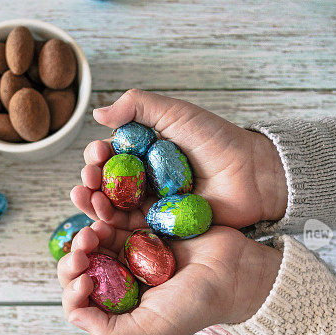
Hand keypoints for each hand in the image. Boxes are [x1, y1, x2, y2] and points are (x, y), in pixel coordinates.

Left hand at [57, 221, 281, 334]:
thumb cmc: (196, 305)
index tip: (85, 280)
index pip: (82, 298)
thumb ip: (110, 331)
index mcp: (122, 304)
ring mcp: (134, 250)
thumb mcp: (151, 328)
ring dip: (87, 234)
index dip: (73, 288)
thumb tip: (74, 314)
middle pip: (84, 265)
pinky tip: (104, 214)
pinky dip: (104, 213)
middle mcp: (124, 277)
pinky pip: (116, 215)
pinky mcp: (146, 224)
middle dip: (75, 257)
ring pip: (96, 239)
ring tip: (94, 231)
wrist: (234, 272)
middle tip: (84, 248)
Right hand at [71, 89, 287, 231]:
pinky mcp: (161, 227)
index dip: (97, 156)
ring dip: (93, 203)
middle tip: (87, 180)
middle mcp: (144, 178)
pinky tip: (100, 219)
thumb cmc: (216, 139)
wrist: (251, 174)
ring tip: (84, 198)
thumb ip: (137, 106)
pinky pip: (132, 228)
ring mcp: (151, 204)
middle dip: (90, 181)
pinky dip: (112, 225)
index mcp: (144, 151)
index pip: (110, 155)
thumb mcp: (175, 113)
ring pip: (114, 207)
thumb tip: (96, 113)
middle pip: (106, 182)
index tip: (96, 154)